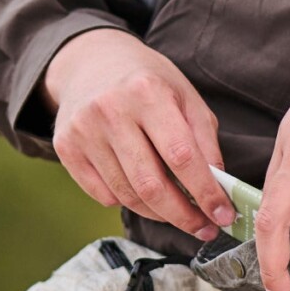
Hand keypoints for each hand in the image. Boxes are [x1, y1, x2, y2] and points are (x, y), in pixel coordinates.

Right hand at [43, 28, 236, 241]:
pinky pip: (103, 195)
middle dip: (183, 216)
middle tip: (203, 228)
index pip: (181, 156)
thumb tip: (218, 189)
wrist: (91, 62)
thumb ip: (204, 140)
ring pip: (126, 195)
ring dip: (158, 213)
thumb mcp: (184, 95)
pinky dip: (128, 201)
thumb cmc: (146, 81)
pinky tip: (143, 194)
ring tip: (178, 212)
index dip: (205, 193)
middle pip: (150, 185)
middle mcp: (110, 110)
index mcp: (147, 92)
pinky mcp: (66, 147)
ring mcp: (84, 130)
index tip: (223, 215)